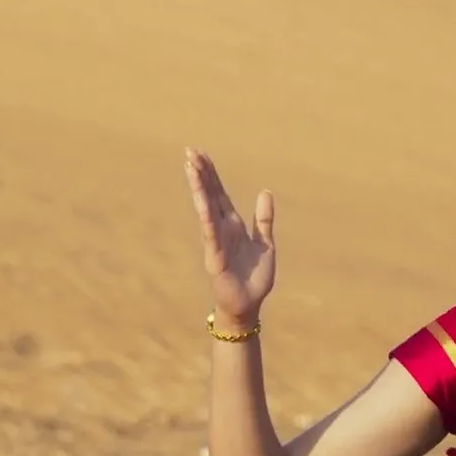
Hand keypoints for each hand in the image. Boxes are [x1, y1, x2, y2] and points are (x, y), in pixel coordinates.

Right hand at [184, 148, 275, 323]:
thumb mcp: (265, 244)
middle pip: (210, 195)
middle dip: (201, 173)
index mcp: (233, 225)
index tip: (201, 154)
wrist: (249, 306)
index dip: (211, 174)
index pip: (220, 194)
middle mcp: (222, 228)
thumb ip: (263, 219)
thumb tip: (266, 191)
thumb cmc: (254, 278)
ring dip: (199, 187)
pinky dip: (206, 213)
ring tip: (190, 166)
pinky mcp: (215, 255)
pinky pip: (210, 230)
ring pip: (206, 208)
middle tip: (190, 150)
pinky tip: (201, 198)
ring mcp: (216, 240)